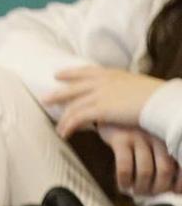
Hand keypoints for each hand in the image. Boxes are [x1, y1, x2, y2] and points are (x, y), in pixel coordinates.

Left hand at [45, 66, 164, 136]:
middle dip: (58, 94)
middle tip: (45, 99)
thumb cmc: (154, 96)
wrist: (160, 101)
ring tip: (58, 128)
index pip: (86, 71)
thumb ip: (122, 88)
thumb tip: (120, 96)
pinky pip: (77, 119)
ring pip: (73, 107)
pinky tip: (64, 134)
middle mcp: (102, 82)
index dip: (70, 73)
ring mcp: (99, 95)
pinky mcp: (99, 110)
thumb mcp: (135, 85)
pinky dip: (68, 127)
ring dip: (63, 119)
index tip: (58, 74)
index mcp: (112, 74)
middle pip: (73, 88)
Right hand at [95, 124, 179, 195]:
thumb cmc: (137, 127)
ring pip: (145, 171)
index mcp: (170, 136)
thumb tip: (174, 187)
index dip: (180, 182)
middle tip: (149, 193)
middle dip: (158, 188)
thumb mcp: (156, 137)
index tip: (175, 191)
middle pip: (165, 170)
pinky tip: (123, 185)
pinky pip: (125, 167)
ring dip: (141, 187)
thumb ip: (165, 157)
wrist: (111, 107)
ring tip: (135, 191)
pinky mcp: (121, 139)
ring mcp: (139, 138)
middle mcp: (158, 136)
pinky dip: (124, 181)